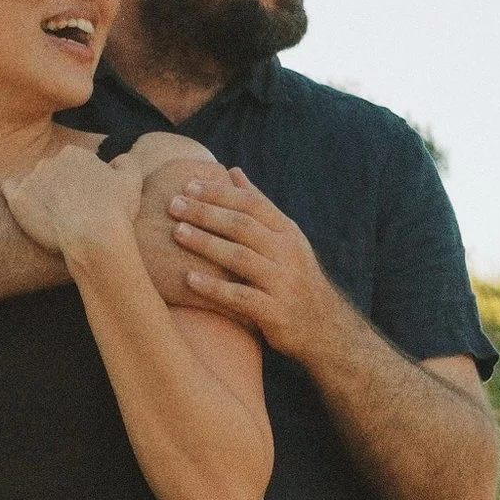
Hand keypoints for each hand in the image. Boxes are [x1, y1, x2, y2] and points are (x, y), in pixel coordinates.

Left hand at [0, 134, 147, 264]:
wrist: (93, 239)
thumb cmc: (115, 211)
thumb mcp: (132, 180)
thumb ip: (126, 162)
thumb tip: (117, 160)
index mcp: (74, 154)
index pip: (74, 165)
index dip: (82, 183)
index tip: (88, 200)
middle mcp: (49, 161)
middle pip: (53, 172)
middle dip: (61, 187)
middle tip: (72, 211)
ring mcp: (31, 180)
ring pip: (34, 182)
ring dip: (42, 194)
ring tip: (53, 217)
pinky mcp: (18, 200)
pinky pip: (9, 188)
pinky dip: (16, 194)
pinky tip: (26, 207)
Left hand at [167, 166, 336, 357]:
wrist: (325, 328)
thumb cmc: (293, 279)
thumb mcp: (284, 239)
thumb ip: (259, 207)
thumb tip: (233, 171)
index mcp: (287, 232)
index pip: (252, 203)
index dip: (220, 192)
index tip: (189, 184)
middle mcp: (288, 253)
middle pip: (243, 225)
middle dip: (206, 212)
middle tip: (174, 204)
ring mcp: (284, 283)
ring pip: (241, 257)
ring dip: (206, 243)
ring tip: (177, 232)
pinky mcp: (276, 313)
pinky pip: (241, 297)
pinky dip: (214, 288)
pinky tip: (189, 279)